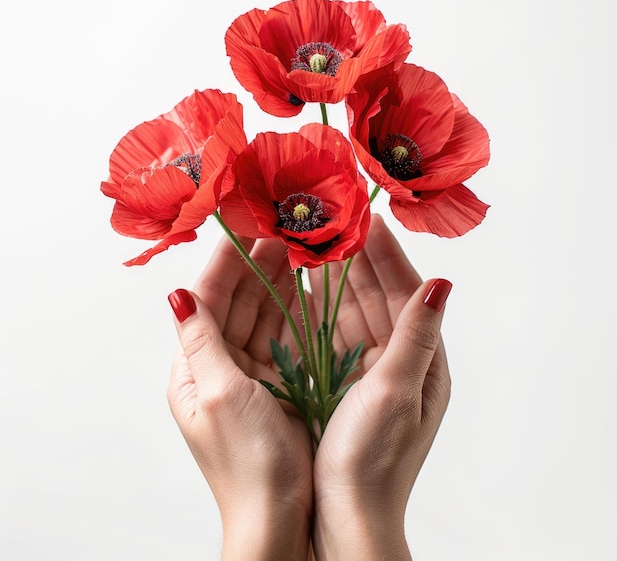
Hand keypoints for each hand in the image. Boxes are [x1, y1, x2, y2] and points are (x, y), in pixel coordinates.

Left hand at [167, 235, 312, 559]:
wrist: (283, 521)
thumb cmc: (248, 466)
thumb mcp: (219, 396)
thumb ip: (201, 341)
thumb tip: (176, 294)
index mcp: (193, 371)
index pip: (206, 301)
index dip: (225, 263)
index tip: (244, 227)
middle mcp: (219, 369)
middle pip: (236, 304)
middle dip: (256, 266)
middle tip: (279, 230)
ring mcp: (251, 376)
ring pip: (263, 317)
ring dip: (277, 283)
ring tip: (296, 248)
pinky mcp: (279, 385)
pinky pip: (285, 338)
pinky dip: (295, 312)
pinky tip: (308, 287)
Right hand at [309, 215, 451, 559]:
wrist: (344, 518)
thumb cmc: (374, 462)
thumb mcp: (397, 393)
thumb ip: (416, 335)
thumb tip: (443, 282)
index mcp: (424, 362)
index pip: (407, 294)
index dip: (388, 256)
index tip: (369, 220)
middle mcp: (400, 360)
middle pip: (379, 296)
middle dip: (359, 259)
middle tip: (337, 221)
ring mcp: (370, 369)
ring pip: (353, 310)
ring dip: (337, 277)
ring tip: (320, 242)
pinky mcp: (344, 380)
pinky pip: (332, 332)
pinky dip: (320, 307)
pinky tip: (306, 284)